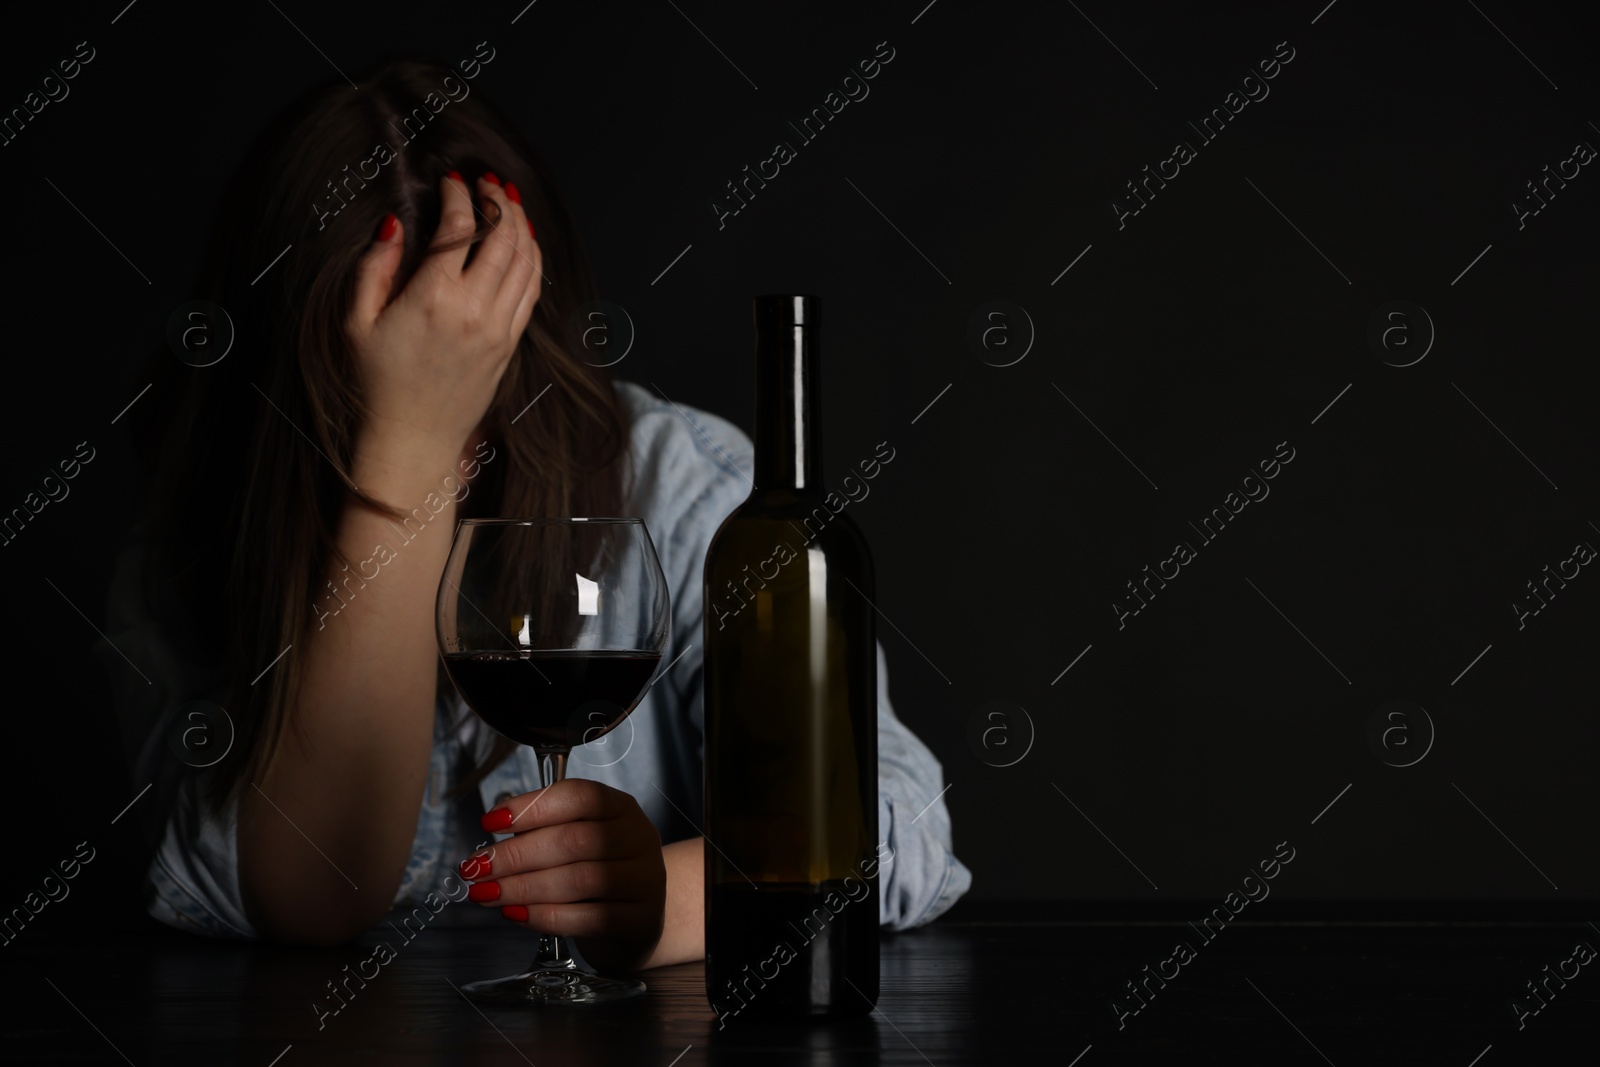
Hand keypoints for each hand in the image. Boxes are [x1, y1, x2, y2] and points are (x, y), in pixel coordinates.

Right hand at [345, 172, 540, 473]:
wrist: (412, 437)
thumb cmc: (377, 381)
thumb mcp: (356, 320)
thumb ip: (374, 266)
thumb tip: (394, 222)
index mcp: (432, 298)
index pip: (460, 227)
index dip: (459, 194)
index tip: (451, 179)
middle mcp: (473, 310)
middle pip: (503, 237)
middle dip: (499, 199)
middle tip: (488, 182)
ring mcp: (498, 328)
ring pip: (526, 261)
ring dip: (521, 224)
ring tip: (509, 202)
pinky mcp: (509, 344)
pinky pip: (532, 291)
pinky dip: (532, 259)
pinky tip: (523, 242)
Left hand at [459, 779, 666, 971]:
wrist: (643, 915)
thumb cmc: (600, 870)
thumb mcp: (582, 839)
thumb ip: (544, 833)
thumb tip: (492, 844)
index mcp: (621, 807)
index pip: (580, 796)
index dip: (531, 807)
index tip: (490, 822)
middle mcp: (638, 838)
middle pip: (574, 840)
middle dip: (516, 854)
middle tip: (477, 866)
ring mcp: (644, 879)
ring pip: (577, 880)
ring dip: (522, 887)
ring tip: (487, 893)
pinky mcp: (639, 919)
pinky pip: (586, 918)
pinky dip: (544, 917)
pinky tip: (516, 914)